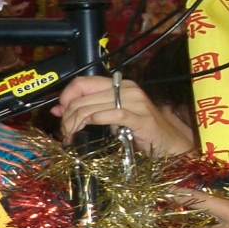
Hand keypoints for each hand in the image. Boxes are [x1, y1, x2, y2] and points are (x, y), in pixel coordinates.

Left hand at [53, 75, 195, 155]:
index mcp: (118, 85)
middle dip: (67, 117)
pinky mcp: (140, 118)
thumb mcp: (111, 118)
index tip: (60, 114)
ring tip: (71, 137)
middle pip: (82, 97)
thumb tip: (58, 110)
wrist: (170, 145)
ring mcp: (135, 102)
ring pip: (91, 107)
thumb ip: (88, 110)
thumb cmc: (140, 132)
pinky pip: (110, 116)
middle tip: (65, 133)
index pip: (82, 82)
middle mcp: (126, 89)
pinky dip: (93, 124)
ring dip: (75, 124)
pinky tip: (86, 133)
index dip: (66, 96)